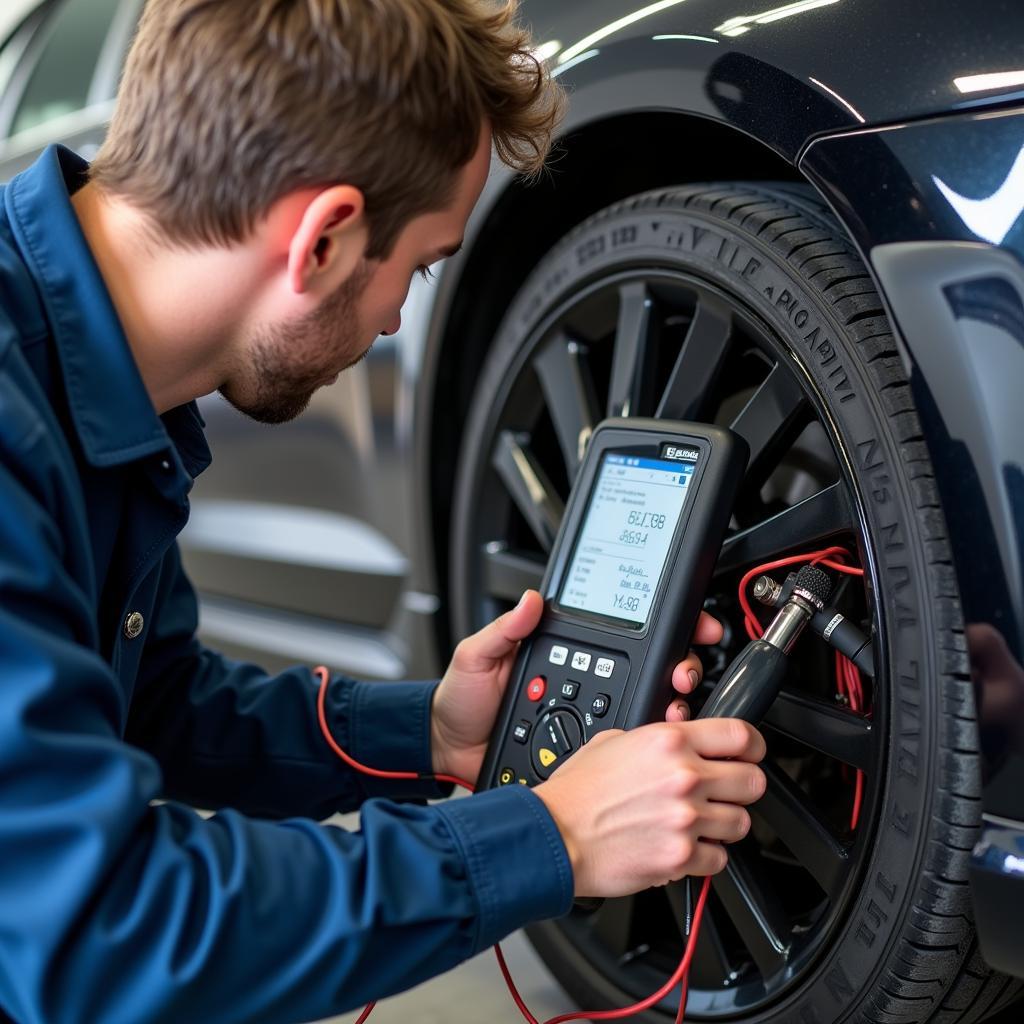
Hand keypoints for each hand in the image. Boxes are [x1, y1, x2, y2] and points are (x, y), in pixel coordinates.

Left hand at [431, 593, 723, 784]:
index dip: (663, 626)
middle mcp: (586, 681)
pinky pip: (622, 745)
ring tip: (672, 706)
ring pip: (644, 709)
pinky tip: (650, 739)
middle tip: (682, 672)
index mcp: (567, 652)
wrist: (450, 749)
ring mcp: (589, 716)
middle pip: (648, 670)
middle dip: (680, 667)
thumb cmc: (463, 701)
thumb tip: (531, 599)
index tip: (692, 623)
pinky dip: (643, 743)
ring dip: (669, 707)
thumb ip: (504, 628)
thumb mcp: (476, 656)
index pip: (623, 633)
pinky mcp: (587, 750)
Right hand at [534, 718, 766, 897]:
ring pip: (741, 822)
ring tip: (698, 823)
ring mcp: (686, 818)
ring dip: (723, 824)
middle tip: (725, 792)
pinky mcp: (682, 856)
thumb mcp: (613, 741)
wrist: (555, 835)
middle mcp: (684, 776)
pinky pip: (719, 859)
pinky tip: (684, 847)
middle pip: (752, 780)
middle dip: (741, 787)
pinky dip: (705, 857)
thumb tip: (676, 739)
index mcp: (669, 741)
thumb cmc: (576, 792)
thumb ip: (654, 738)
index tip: (750, 753)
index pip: (741, 735)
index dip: (753, 745)